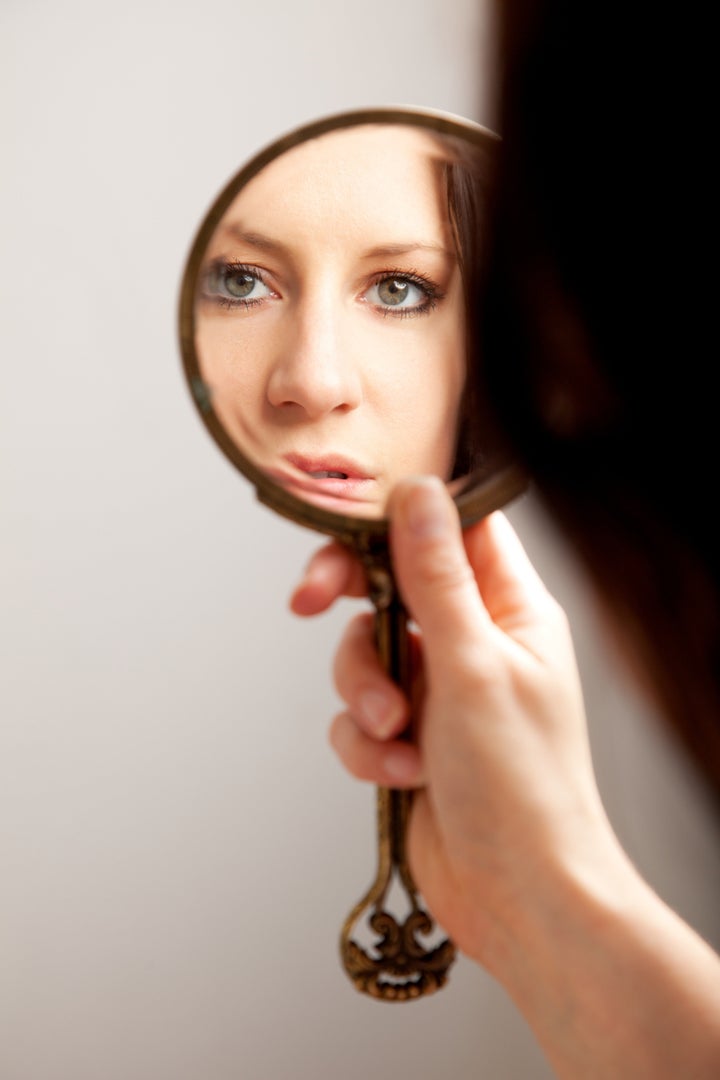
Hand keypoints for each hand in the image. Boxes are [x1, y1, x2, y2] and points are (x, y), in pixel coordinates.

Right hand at [291, 477, 719, 1076]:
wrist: (517, 896)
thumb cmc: (521, 784)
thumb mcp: (472, 665)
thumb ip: (437, 577)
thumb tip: (418, 493)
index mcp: (510, 609)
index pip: (454, 527)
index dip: (400, 513)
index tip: (347, 520)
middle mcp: (473, 640)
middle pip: (391, 583)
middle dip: (350, 601)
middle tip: (310, 601)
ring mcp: (439, 689)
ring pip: (364, 652)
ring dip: (365, 693)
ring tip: (394, 734)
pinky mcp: (409, 736)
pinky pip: (358, 715)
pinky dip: (367, 744)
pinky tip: (400, 773)